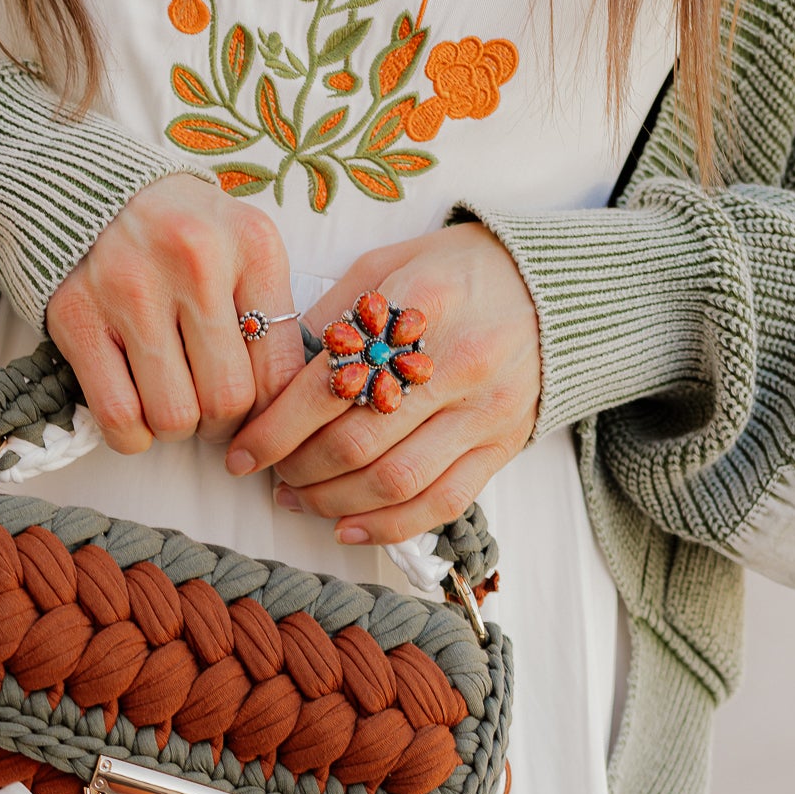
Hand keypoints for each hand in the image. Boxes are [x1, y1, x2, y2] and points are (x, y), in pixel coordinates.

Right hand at [46, 174, 304, 451]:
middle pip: (227, 399)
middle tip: (212, 416)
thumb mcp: (242, 246)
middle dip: (223, 426)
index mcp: (251, 245)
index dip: (271, 414)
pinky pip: (118, 415)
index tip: (257, 419)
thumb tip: (280, 407)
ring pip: (174, 416)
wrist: (86, 186)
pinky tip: (136, 414)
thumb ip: (269, 312)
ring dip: (177, 430)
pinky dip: (131, 434)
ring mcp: (131, 289)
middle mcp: (195, 262)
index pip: (280, 370)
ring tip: (172, 405)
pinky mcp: (77, 316)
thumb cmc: (179, 230)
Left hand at [224, 221, 540, 543]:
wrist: (552, 288)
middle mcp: (457, 363)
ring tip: (295, 497)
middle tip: (266, 471)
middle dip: (296, 468)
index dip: (275, 428)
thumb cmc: (456, 273)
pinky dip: (388, 526)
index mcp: (420, 307)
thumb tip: (275, 375)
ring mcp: (485, 411)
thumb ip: (332, 317)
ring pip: (394, 482)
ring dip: (330, 500)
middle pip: (356, 441)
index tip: (241, 449)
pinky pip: (441, 504)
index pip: (329, 384)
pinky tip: (346, 526)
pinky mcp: (502, 445)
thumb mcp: (387, 266)